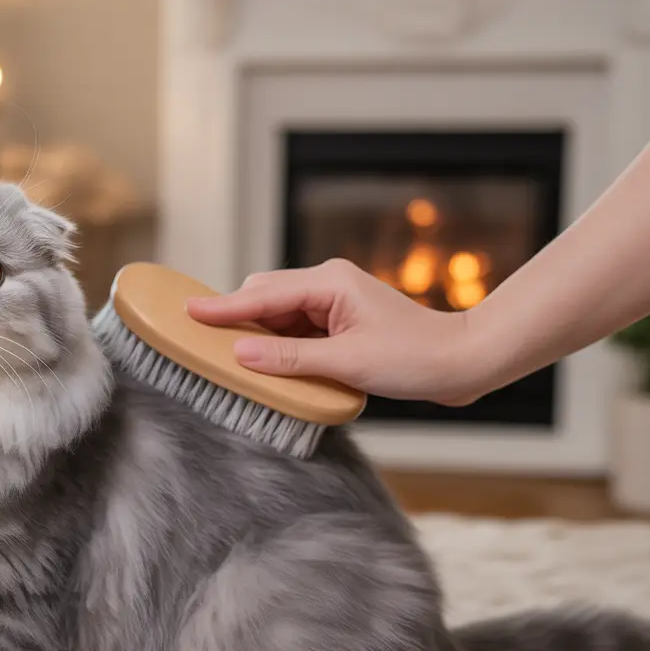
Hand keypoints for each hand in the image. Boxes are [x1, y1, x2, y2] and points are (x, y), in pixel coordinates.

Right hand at [185, 259, 488, 405]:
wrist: (463, 361)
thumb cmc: (415, 357)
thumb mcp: (347, 363)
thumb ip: (289, 358)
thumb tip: (241, 352)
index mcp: (328, 283)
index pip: (261, 293)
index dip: (222, 307)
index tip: (186, 312)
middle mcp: (327, 284)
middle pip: (263, 297)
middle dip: (238, 322)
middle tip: (209, 348)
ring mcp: (333, 302)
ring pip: (277, 315)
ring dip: (261, 339)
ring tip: (240, 364)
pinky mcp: (339, 321)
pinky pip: (295, 330)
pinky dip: (281, 347)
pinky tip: (273, 367)